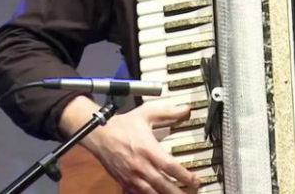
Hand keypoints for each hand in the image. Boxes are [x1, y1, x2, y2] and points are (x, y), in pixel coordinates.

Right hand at [84, 101, 200, 193]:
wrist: (99, 134)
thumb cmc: (123, 125)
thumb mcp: (147, 113)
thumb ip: (168, 112)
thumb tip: (186, 109)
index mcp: (148, 149)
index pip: (171, 167)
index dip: (185, 176)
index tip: (196, 180)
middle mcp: (141, 166)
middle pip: (164, 185)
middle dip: (180, 192)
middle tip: (192, 192)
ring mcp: (132, 176)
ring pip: (152, 193)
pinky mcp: (125, 181)